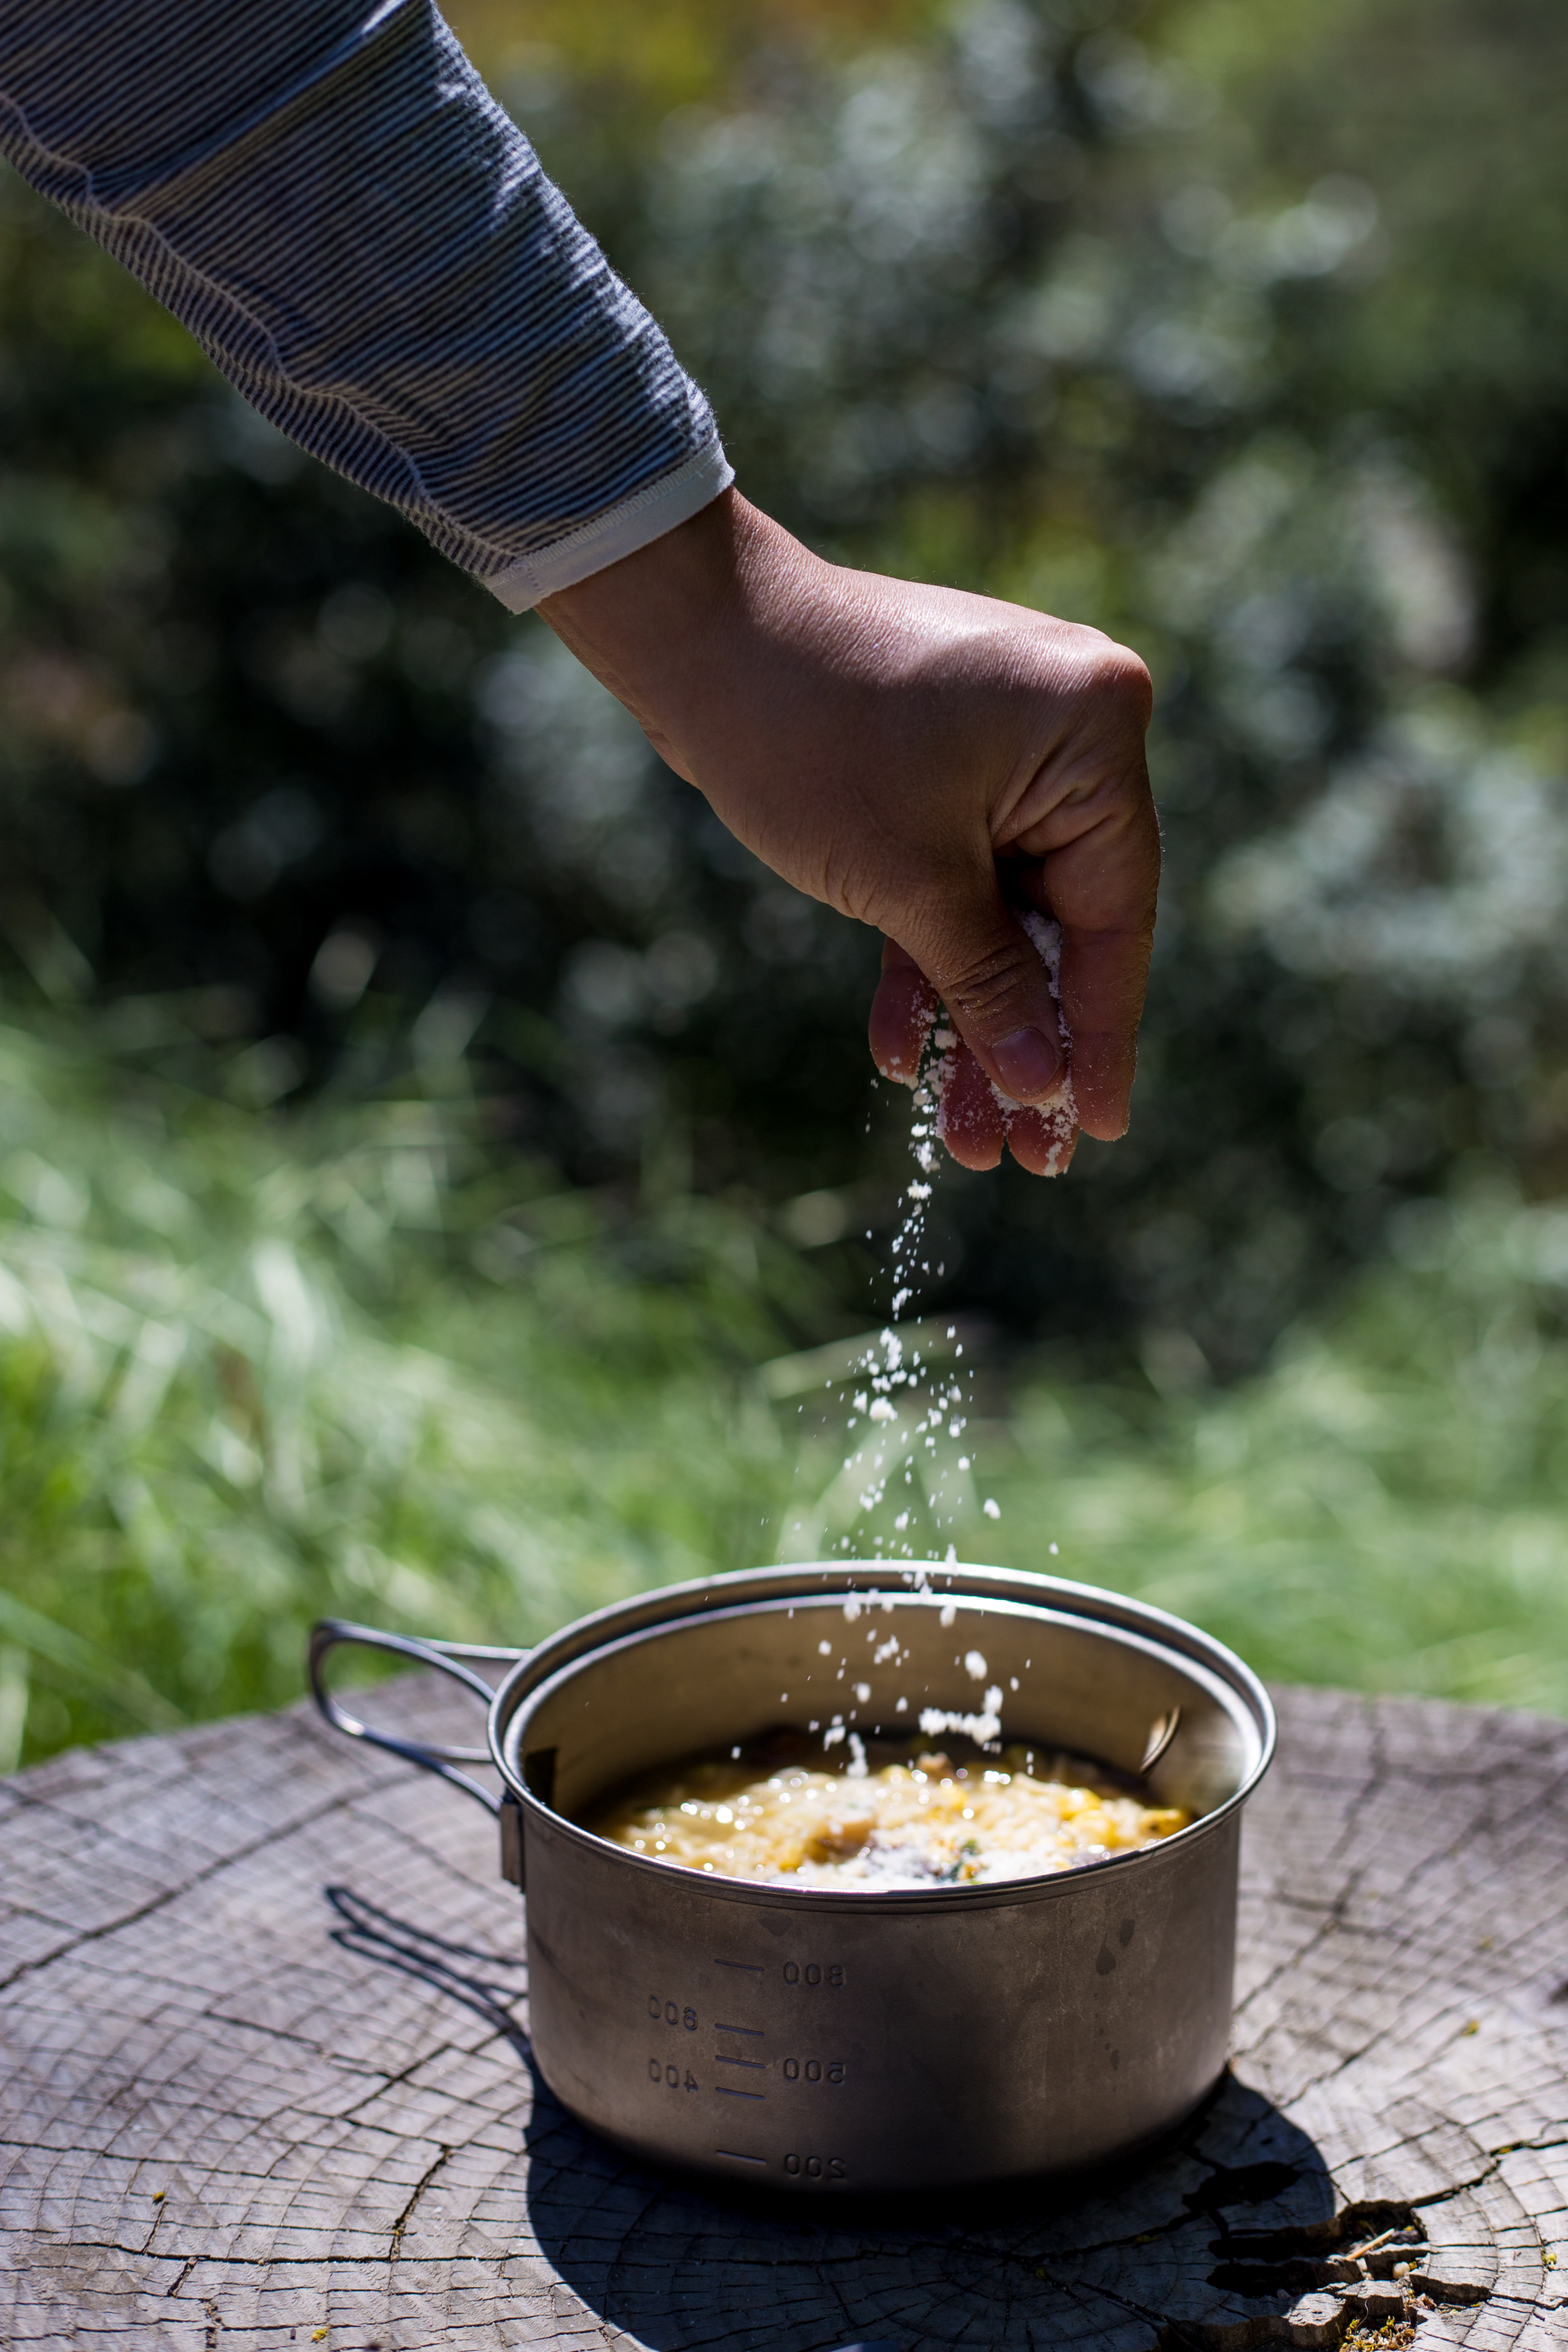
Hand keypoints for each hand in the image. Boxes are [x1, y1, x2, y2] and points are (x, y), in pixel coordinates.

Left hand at [538, 491, 1157, 1171]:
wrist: (697, 640)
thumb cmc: (811, 741)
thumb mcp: (911, 886)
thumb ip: (992, 988)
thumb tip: (1048, 1088)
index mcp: (1095, 733)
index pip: (1114, 914)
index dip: (1100, 1034)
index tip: (1095, 1131)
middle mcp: (1071, 730)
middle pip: (1061, 923)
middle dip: (1025, 1045)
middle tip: (1022, 1160)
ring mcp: (1008, 746)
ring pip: (1002, 913)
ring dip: (974, 1020)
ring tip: (965, 1140)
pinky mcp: (947, 763)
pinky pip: (956, 878)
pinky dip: (929, 956)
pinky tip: (905, 1054)